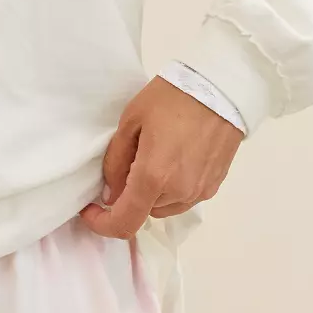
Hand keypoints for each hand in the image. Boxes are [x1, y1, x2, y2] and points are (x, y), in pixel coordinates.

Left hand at [78, 75, 243, 238]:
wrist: (221, 88)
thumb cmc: (172, 98)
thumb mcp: (130, 120)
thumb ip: (115, 161)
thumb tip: (111, 193)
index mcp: (153, 177)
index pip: (124, 222)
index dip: (102, 223)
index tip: (90, 209)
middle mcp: (178, 192)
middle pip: (142, 211)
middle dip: (128, 194)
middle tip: (129, 159)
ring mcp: (199, 192)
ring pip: (162, 207)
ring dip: (151, 192)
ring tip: (154, 154)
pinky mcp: (213, 186)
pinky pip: (182, 198)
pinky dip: (171, 188)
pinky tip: (173, 158)